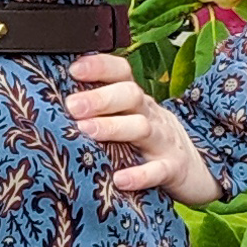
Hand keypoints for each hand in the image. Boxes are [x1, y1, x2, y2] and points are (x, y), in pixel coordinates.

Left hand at [64, 48, 222, 205]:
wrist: (193, 167)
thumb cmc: (147, 139)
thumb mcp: (129, 116)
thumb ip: (100, 108)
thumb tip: (53, 97)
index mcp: (136, 100)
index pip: (121, 72)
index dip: (100, 67)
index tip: (74, 69)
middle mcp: (149, 114)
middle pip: (130, 96)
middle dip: (100, 98)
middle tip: (73, 105)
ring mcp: (162, 141)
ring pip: (141, 128)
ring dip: (113, 127)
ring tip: (86, 131)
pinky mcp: (171, 169)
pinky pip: (157, 170)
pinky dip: (139, 175)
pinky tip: (119, 179)